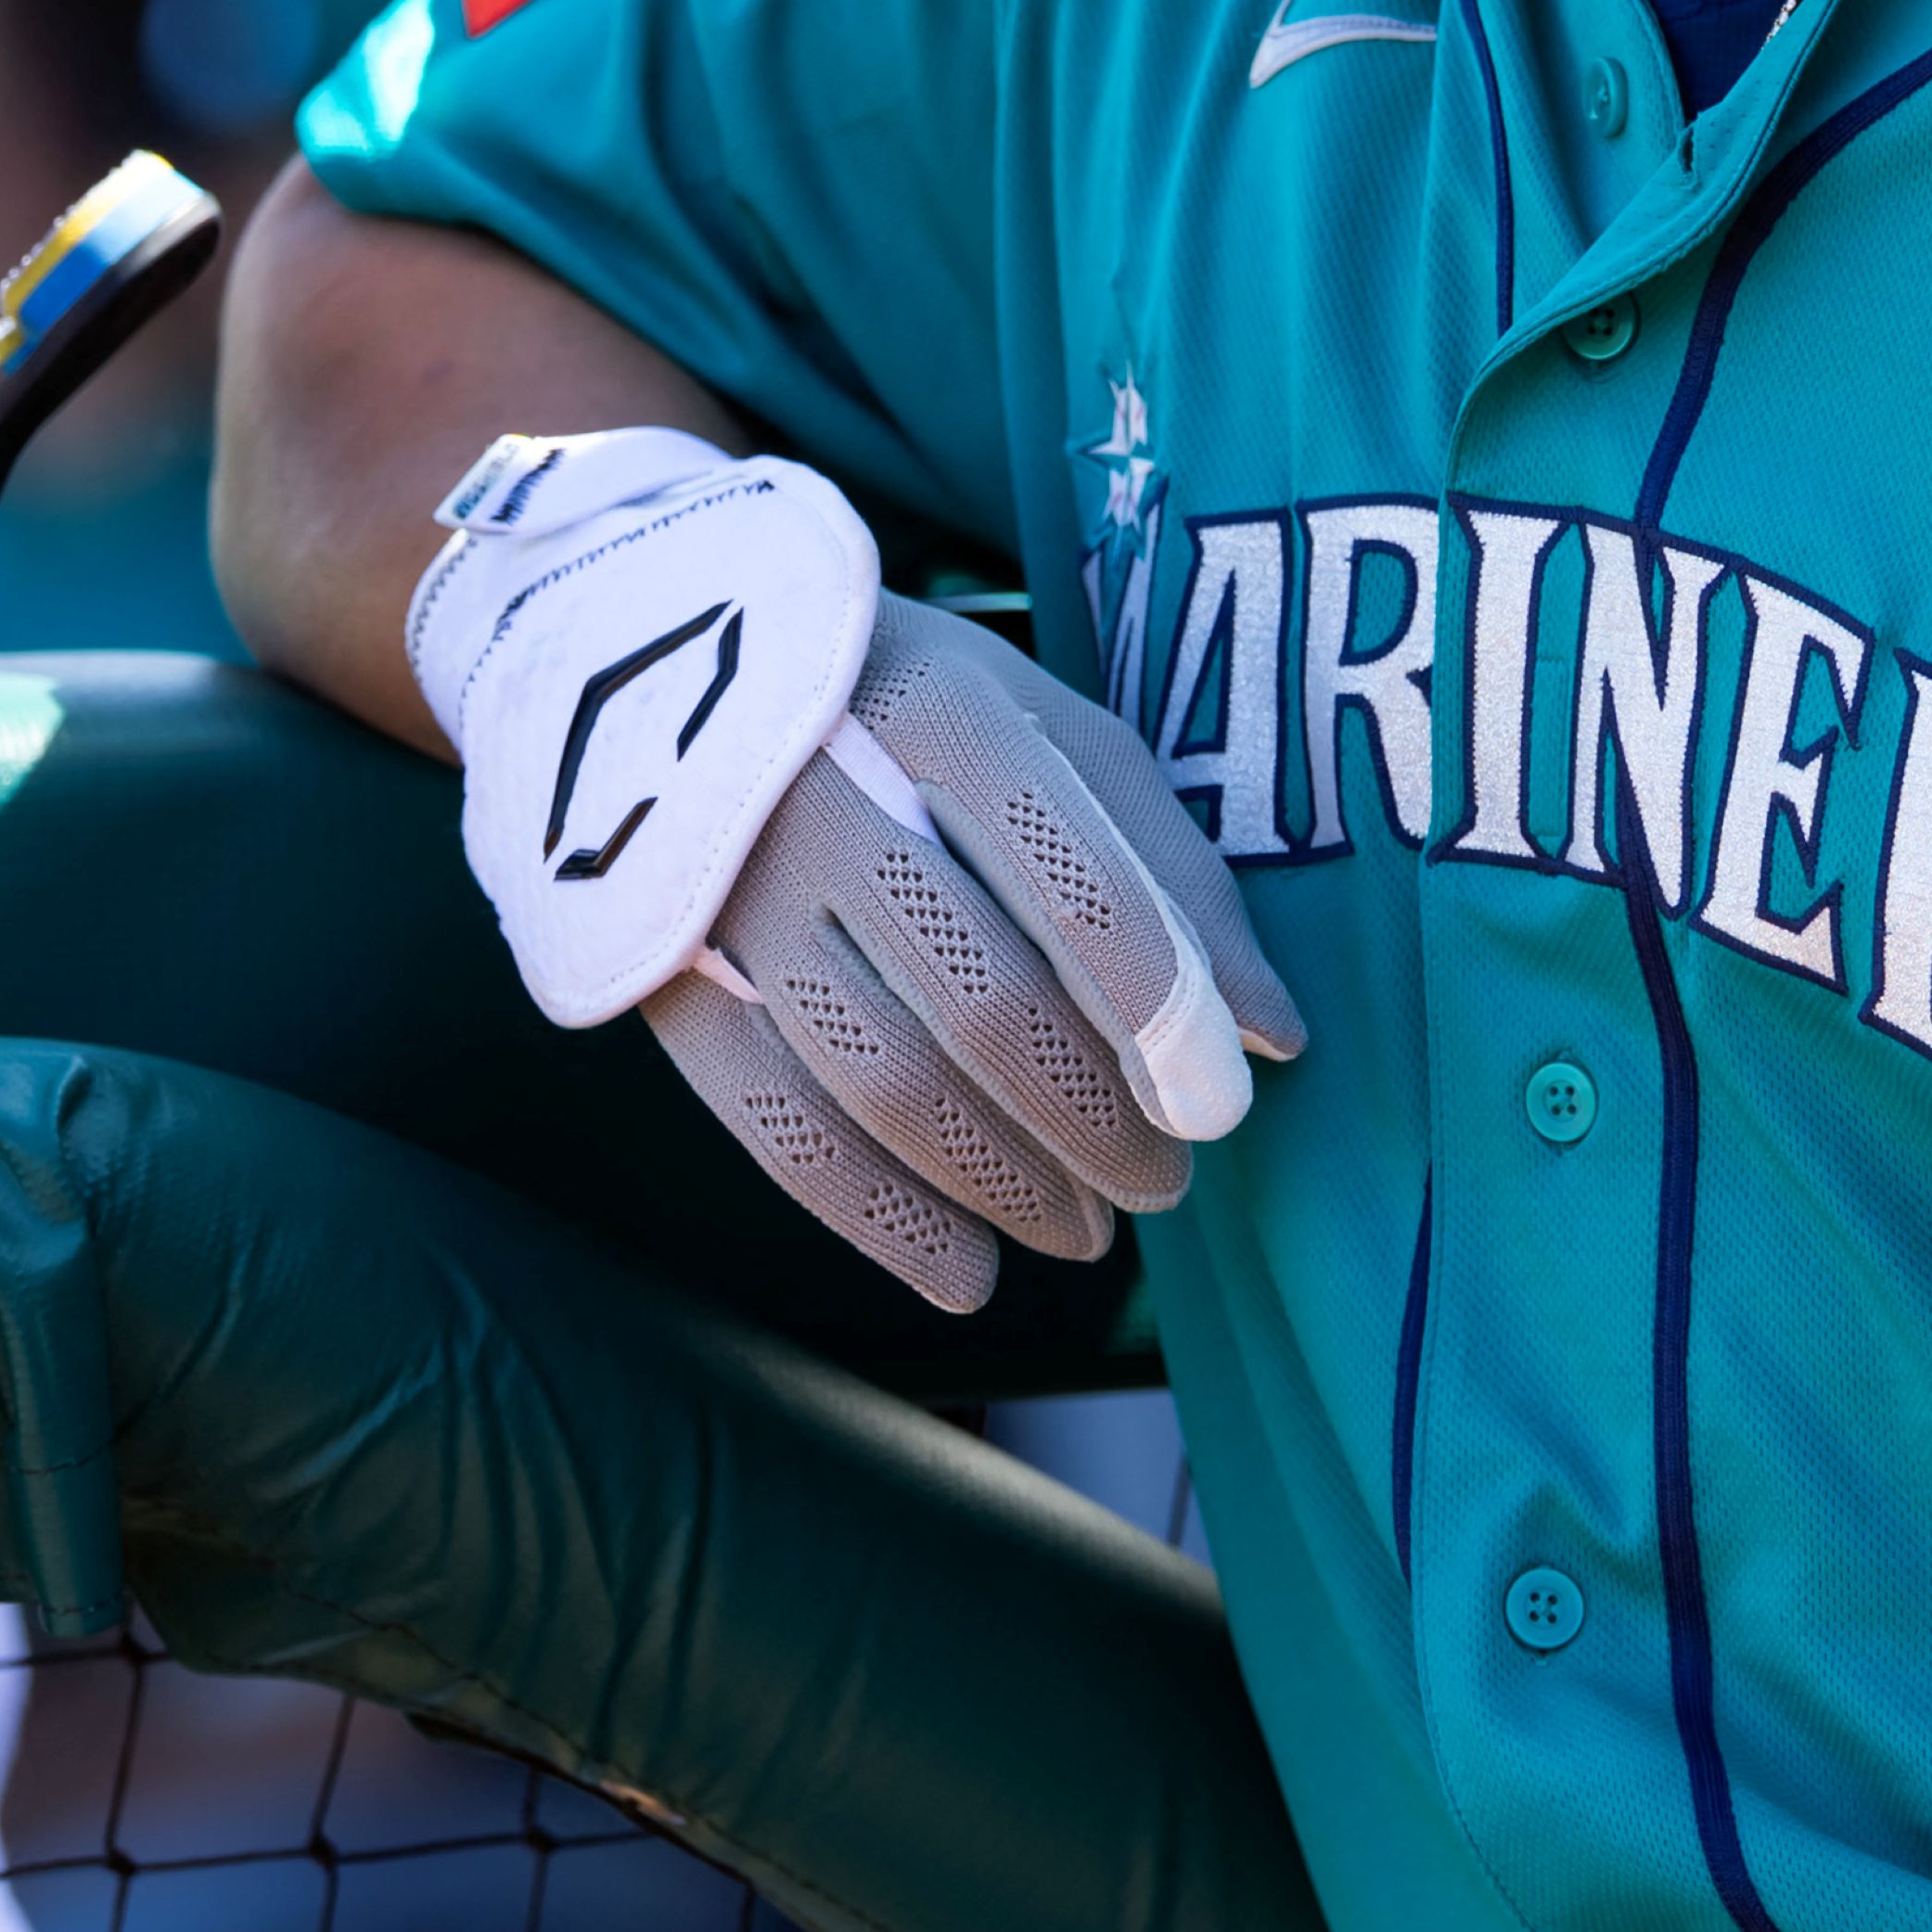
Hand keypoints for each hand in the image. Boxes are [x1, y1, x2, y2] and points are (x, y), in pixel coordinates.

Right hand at [409, 429, 1306, 1308]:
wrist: (666, 656)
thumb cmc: (911, 705)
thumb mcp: (1049, 729)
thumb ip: (1164, 868)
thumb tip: (1268, 1035)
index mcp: (941, 708)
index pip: (1073, 882)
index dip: (1160, 1012)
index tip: (1226, 1108)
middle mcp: (820, 793)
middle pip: (983, 1001)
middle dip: (1094, 1121)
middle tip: (1165, 1180)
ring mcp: (727, 890)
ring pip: (883, 1080)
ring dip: (1006, 1182)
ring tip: (1090, 1227)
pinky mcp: (663, 971)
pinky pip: (773, 1123)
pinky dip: (879, 1220)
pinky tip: (968, 1275)